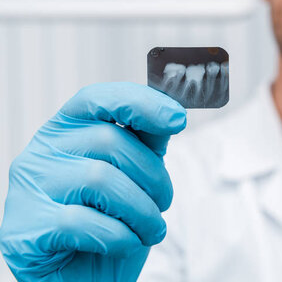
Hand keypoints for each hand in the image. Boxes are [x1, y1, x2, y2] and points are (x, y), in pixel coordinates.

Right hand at [0, 82, 186, 280]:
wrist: (87, 278)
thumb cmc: (112, 220)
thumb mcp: (135, 175)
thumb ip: (147, 141)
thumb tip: (172, 113)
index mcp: (67, 130)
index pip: (98, 98)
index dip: (140, 103)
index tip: (177, 120)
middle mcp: (41, 152)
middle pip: (108, 141)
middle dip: (152, 176)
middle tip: (163, 202)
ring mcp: (27, 190)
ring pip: (99, 180)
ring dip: (142, 211)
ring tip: (150, 229)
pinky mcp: (23, 229)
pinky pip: (82, 222)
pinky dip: (119, 236)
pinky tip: (125, 244)